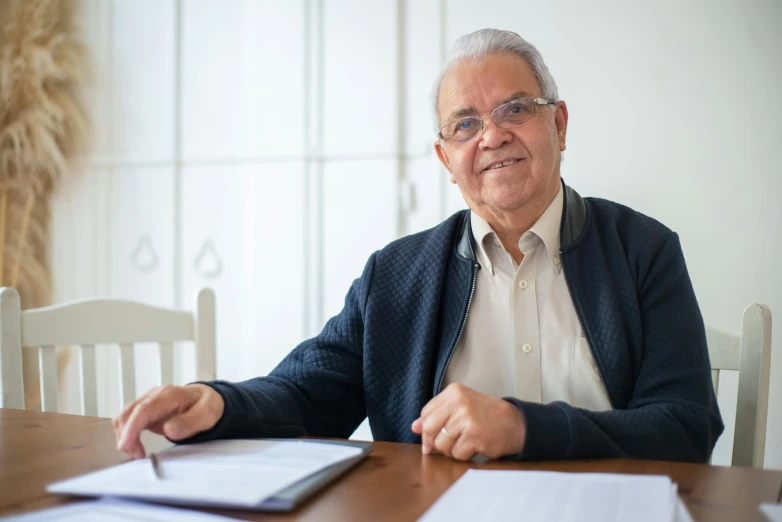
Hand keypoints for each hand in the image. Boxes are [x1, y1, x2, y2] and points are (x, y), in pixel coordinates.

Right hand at [112, 384, 223, 458]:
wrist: (207, 398)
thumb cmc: (207, 406)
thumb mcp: (206, 415)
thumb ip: (189, 422)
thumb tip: (168, 430)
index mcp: (169, 395)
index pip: (143, 409)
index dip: (132, 427)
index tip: (126, 445)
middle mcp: (154, 396)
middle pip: (128, 413)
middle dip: (126, 435)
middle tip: (137, 455)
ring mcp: (148, 401)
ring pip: (124, 417)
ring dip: (125, 436)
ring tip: (138, 453)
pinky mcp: (145, 410)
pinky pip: (128, 421)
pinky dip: (127, 434)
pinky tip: (136, 447)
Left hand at [410, 383, 525, 460]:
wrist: (514, 423)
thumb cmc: (485, 415)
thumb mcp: (460, 406)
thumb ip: (437, 414)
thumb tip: (414, 427)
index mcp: (453, 391)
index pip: (426, 413)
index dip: (427, 428)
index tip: (434, 434)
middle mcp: (459, 402)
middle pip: (429, 429)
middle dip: (434, 441)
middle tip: (447, 443)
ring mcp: (467, 419)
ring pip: (442, 444)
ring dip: (451, 449)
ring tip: (465, 442)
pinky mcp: (474, 437)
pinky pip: (456, 454)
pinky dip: (464, 455)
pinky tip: (474, 447)